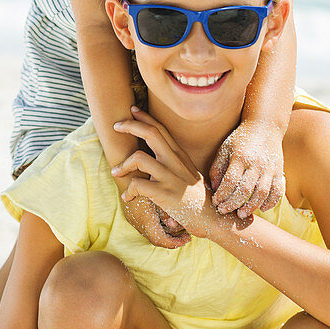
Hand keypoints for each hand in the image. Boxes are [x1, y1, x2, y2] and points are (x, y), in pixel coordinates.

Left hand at [112, 107, 217, 238]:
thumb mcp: (188, 173)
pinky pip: (138, 185)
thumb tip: (152, 157)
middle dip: (130, 126)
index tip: (132, 110)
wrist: (213, 218)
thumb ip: (173, 163)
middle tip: (116, 126)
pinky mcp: (165, 193)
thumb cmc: (198, 198)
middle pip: (150, 133)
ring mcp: (170, 177)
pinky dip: (129, 190)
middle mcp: (175, 161)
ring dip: (123, 164)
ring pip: (139, 158)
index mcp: (180, 155)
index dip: (145, 117)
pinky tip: (129, 197)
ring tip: (116, 172)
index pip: (161, 129)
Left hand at [209, 119, 284, 218]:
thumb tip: (214, 189)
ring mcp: (269, 168)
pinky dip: (271, 202)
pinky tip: (262, 208)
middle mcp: (256, 163)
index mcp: (240, 157)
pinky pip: (277, 191)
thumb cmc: (240, 139)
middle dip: (233, 204)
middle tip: (225, 211)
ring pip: (262, 193)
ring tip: (241, 214)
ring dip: (251, 206)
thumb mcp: (225, 149)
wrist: (264, 126)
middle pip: (245, 190)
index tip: (216, 202)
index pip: (230, 181)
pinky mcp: (279, 171)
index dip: (222, 194)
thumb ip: (218, 168)